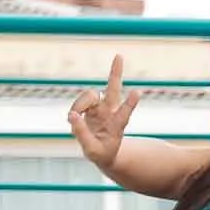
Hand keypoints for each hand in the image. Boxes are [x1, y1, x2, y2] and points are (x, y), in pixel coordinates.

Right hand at [69, 54, 140, 170]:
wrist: (103, 153)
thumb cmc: (101, 153)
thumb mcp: (92, 151)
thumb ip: (81, 134)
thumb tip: (72, 115)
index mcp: (117, 125)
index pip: (124, 113)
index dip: (130, 103)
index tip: (138, 92)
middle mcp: (110, 112)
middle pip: (112, 89)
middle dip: (115, 73)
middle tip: (119, 55)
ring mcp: (100, 108)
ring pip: (89, 94)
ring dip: (80, 104)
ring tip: (75, 118)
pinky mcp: (91, 107)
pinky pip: (80, 101)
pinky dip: (75, 108)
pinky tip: (74, 118)